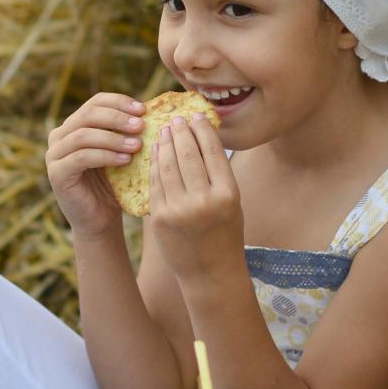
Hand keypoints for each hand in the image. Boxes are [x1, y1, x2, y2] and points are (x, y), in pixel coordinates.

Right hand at [46, 91, 147, 238]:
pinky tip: (125, 160)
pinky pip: (81, 157)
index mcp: (74, 125)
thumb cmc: (114, 185)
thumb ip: (125, 131)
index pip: (95, 102)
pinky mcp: (56, 173)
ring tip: (137, 145)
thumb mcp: (120, 151)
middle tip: (140, 125)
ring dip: (113, 138)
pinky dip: (105, 155)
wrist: (100, 220)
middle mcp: (59, 136)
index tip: (143, 110)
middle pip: (88, 114)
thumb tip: (149, 108)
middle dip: (117, 118)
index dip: (119, 102)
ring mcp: (54, 155)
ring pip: (84, 135)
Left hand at [149, 113, 245, 278]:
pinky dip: (155, 164)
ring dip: (164, 144)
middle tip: (176, 119)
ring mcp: (179, 210)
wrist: (209, 272)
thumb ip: (218, 174)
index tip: (196, 116)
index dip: (202, 129)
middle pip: (187, 154)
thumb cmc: (225, 233)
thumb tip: (202, 136)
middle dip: (181, 132)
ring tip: (164, 131)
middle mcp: (203, 201)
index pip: (212, 151)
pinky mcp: (160, 218)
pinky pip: (155, 183)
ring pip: (167, 166)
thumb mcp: (232, 203)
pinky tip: (156, 153)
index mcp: (227, 195)